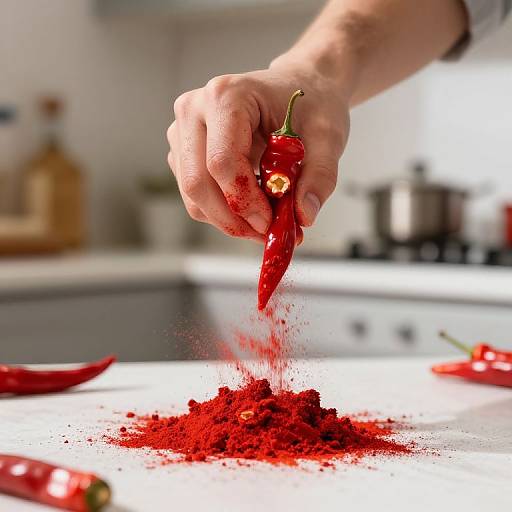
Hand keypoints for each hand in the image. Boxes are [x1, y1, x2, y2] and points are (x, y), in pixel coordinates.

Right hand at [167, 61, 349, 241]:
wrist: (298, 89)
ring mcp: (184, 133)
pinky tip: (253, 207)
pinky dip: (225, 213)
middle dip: (235, 219)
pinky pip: (198, 198)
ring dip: (231, 221)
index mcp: (226, 96)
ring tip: (267, 220)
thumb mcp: (327, 136)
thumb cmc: (309, 104)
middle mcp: (194, 111)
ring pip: (194, 198)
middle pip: (198, 184)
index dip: (246, 201)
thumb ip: (320, 175)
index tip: (272, 221)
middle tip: (269, 232)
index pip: (222, 162)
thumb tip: (304, 215)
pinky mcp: (185, 154)